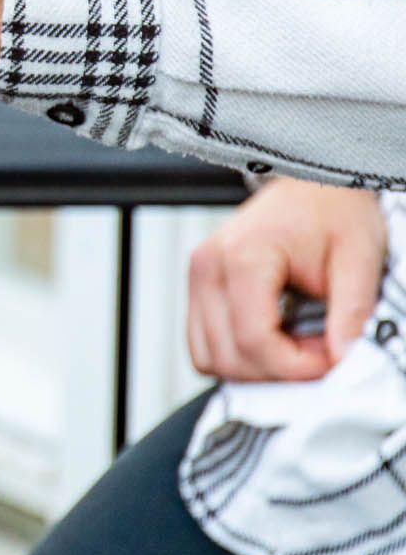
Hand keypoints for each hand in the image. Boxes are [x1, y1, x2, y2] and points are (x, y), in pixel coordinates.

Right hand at [186, 178, 385, 380]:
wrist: (310, 184)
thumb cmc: (333, 210)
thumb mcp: (358, 257)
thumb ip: (353, 310)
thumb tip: (342, 358)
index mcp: (242, 256)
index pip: (254, 340)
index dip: (297, 366)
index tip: (332, 358)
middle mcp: (207, 267)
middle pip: (228, 355)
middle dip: (278, 370)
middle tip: (319, 351)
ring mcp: (197, 277)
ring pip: (207, 357)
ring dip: (254, 369)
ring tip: (296, 346)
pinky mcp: (198, 287)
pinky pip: (202, 344)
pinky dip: (237, 357)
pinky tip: (274, 340)